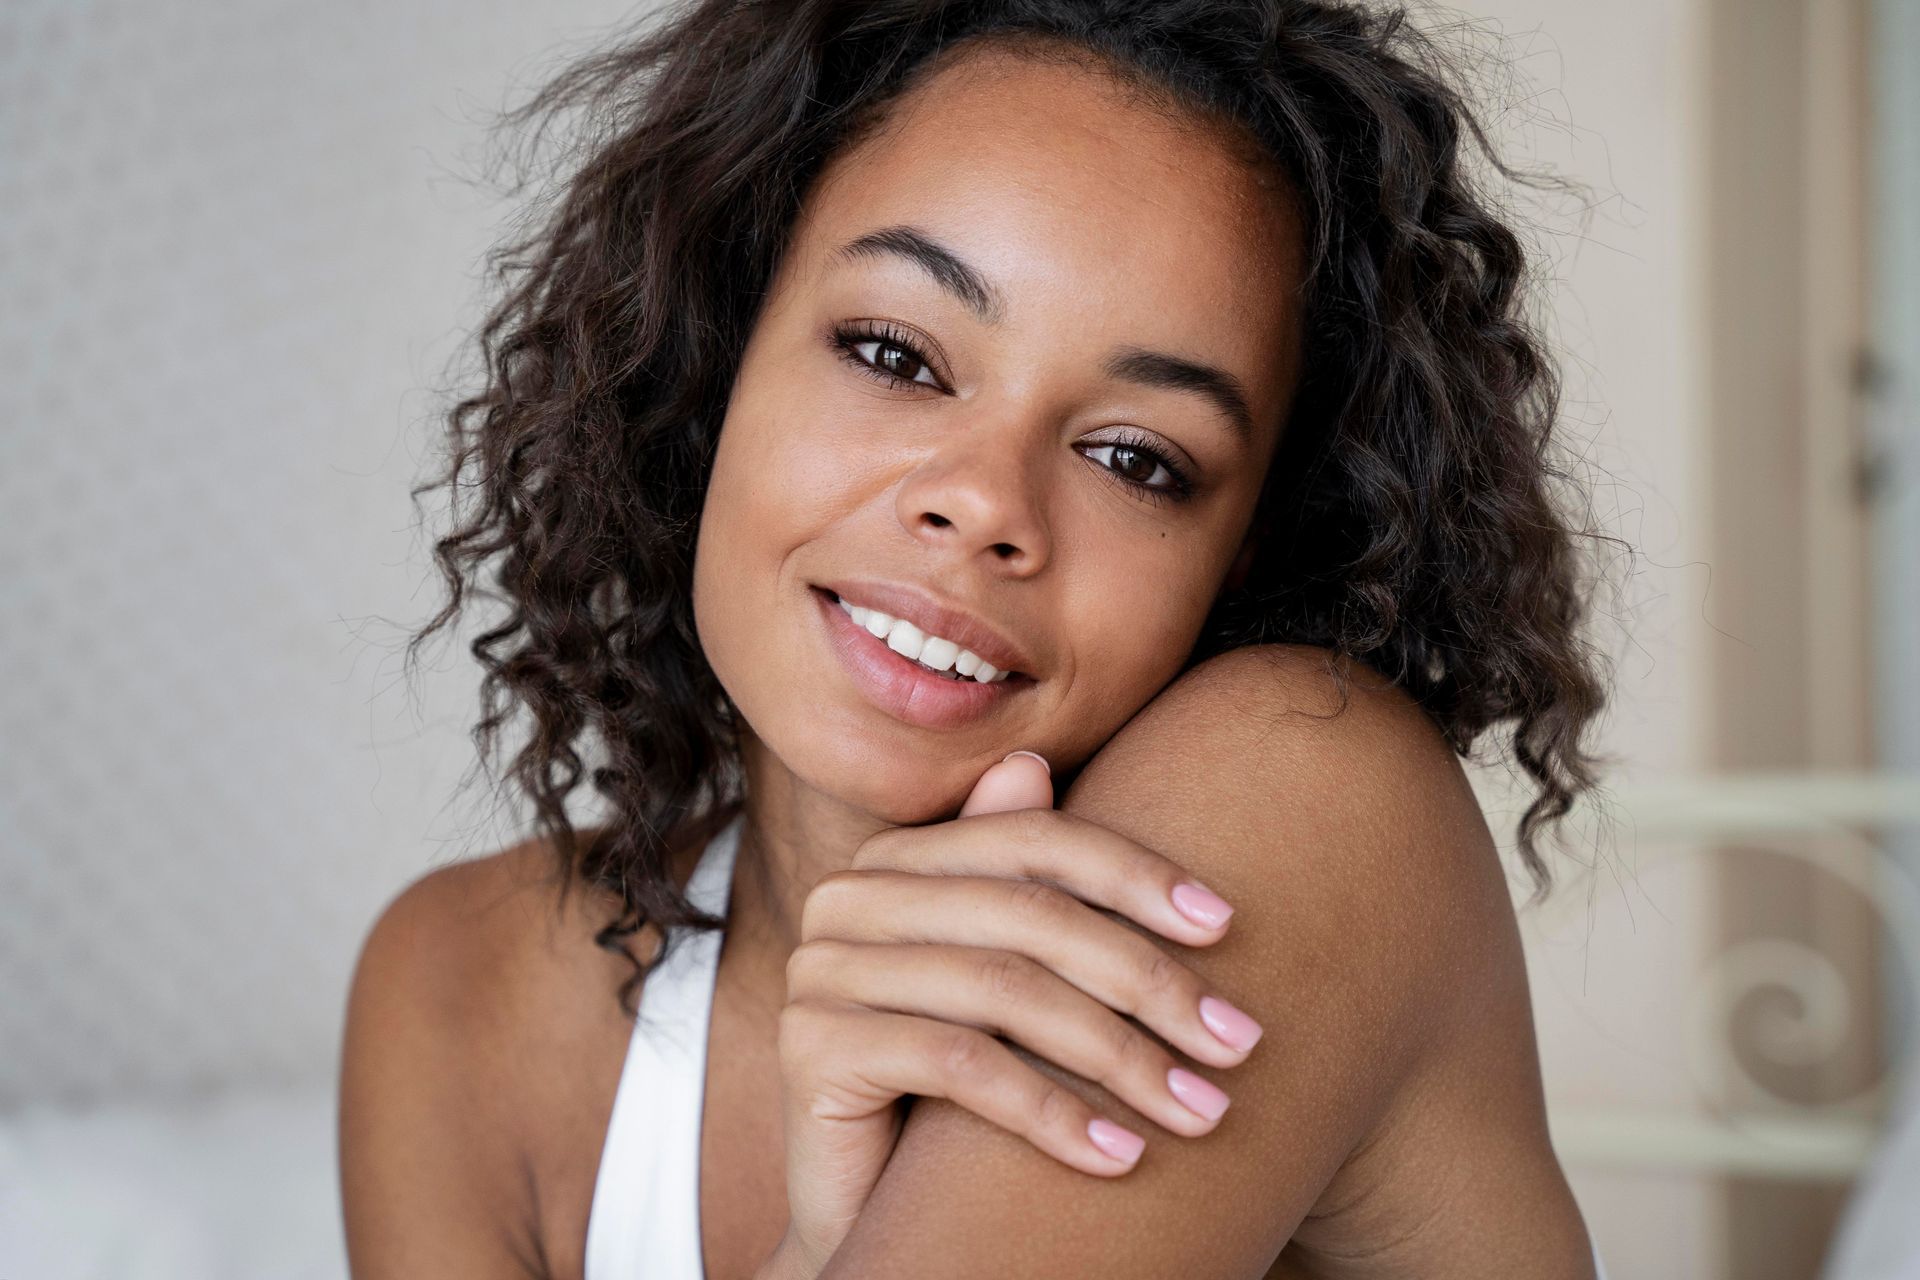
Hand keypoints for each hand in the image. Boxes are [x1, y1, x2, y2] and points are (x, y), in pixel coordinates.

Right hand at [768, 750, 1261, 1274]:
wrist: (869, 1210)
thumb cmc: (952, 1093)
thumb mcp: (1003, 985)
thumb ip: (1021, 884)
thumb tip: (1033, 760)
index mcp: (898, 859)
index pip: (1034, 840)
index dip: (1137, 875)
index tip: (1228, 928)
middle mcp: (848, 896)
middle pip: (1030, 916)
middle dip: (1149, 980)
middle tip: (1237, 1044)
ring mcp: (822, 967)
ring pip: (1005, 991)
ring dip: (1121, 1057)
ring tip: (1200, 1111)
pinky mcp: (811, 1044)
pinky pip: (960, 1063)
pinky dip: (1053, 1111)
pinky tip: (1120, 1156)